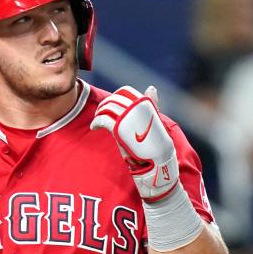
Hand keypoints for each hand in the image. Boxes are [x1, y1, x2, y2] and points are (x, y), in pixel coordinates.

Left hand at [90, 85, 178, 201]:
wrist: (157, 165)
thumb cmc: (156, 145)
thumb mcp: (154, 123)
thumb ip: (151, 106)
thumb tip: (151, 88)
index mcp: (147, 106)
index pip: (128, 92)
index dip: (117, 96)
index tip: (113, 105)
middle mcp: (138, 110)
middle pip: (116, 99)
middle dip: (106, 103)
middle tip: (101, 111)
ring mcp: (129, 119)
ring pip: (108, 108)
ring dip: (100, 111)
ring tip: (98, 119)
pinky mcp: (120, 130)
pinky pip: (104, 119)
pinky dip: (96, 121)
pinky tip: (95, 127)